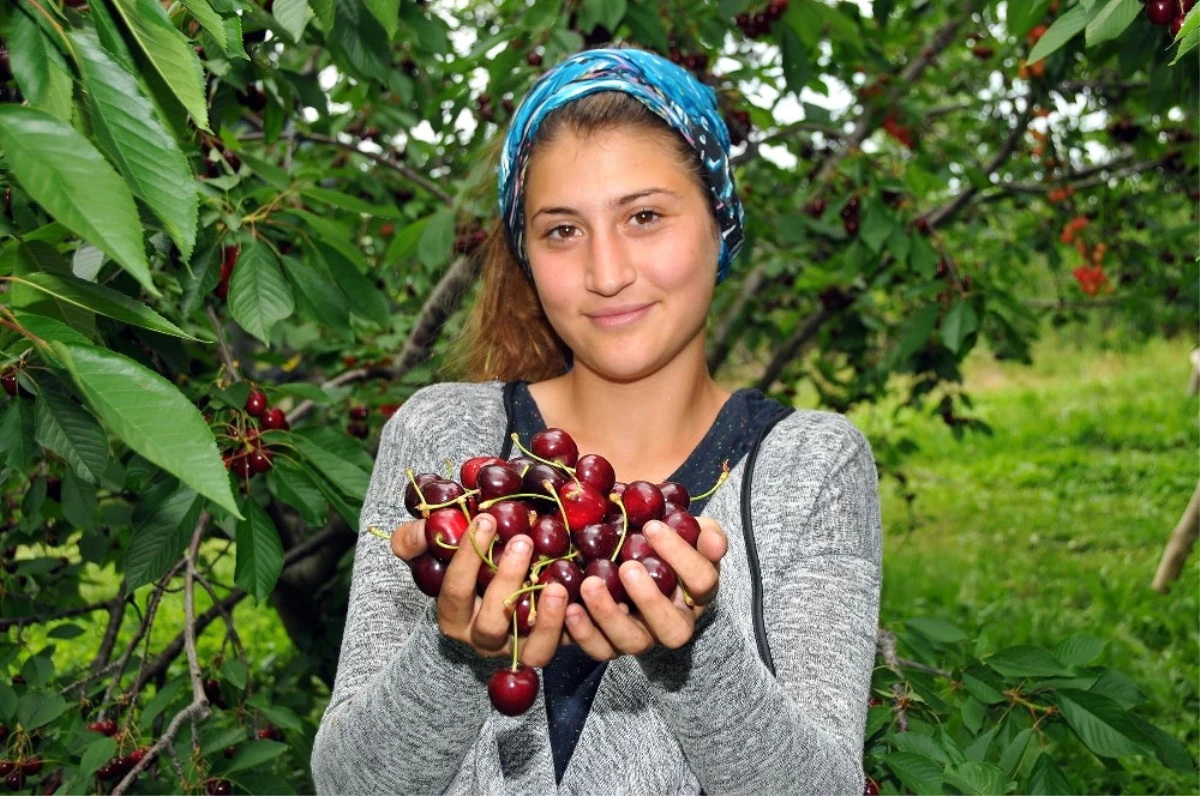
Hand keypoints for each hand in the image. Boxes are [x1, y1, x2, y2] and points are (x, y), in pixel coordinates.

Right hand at [389, 514, 569, 666]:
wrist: (507, 581)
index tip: (487, 519)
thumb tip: (421, 529)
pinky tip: (581, 597)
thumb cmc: (470, 564)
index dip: (468, 558)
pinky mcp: (554, 644)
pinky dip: (574, 626)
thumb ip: (417, 539)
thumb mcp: (437, 551)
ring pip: (533, 649)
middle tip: (524, 541)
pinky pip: (566, 646)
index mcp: (455, 616)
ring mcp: (522, 646)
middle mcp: (486, 638)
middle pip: (493, 623)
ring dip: (546, 619)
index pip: (455, 592)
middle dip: (507, 582)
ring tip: (557, 584)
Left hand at [564, 516, 726, 659]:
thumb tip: (712, 539)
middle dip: (650, 600)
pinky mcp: (610, 643)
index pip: (702, 581)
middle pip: (673, 628)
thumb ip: (702, 531)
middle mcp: (674, 622)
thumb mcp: (685, 529)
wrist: (630, 555)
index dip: (681, 556)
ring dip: (610, 615)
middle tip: (628, 567)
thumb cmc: (661, 541)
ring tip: (590, 584)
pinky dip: (583, 632)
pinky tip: (570, 607)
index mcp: (698, 592)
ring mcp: (642, 636)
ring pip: (632, 642)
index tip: (652, 526)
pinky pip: (599, 648)